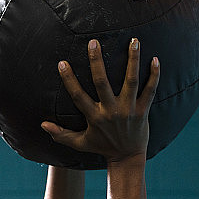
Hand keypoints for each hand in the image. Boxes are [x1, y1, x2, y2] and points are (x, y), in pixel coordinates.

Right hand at [41, 38, 159, 163]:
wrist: (127, 158)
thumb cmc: (102, 148)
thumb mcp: (80, 143)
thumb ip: (61, 134)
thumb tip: (42, 125)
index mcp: (94, 117)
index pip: (78, 96)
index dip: (69, 79)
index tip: (62, 63)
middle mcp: (111, 112)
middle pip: (102, 83)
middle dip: (97, 62)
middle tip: (94, 42)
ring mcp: (128, 110)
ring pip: (131, 81)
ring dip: (133, 60)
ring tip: (134, 40)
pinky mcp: (143, 110)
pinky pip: (150, 90)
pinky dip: (154, 75)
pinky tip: (156, 59)